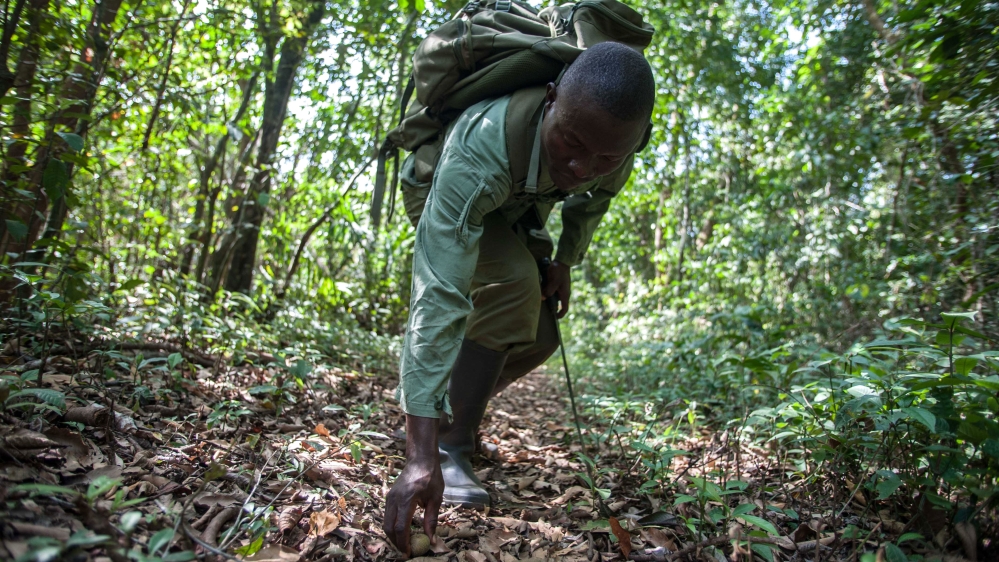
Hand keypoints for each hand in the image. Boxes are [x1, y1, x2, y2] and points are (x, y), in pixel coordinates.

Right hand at [383, 415, 442, 556]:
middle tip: (406, 552)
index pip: (400, 527)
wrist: (420, 459)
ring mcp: (389, 498)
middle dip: (396, 542)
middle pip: (389, 528)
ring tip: (405, 544)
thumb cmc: (431, 477)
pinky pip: (388, 517)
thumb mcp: (436, 499)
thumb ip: (431, 520)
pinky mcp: (389, 498)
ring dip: (393, 536)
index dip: (403, 542)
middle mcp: (394, 499)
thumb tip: (431, 540)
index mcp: (407, 499)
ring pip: (386, 523)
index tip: (409, 553)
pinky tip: (403, 532)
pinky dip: (392, 527)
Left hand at [542, 260, 570, 318]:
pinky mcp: (557, 285)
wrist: (562, 262)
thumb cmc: (559, 271)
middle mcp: (563, 293)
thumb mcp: (554, 282)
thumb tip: (542, 298)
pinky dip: (547, 293)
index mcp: (565, 294)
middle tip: (544, 307)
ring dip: (548, 298)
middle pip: (558, 304)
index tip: (555, 317)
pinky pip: (552, 292)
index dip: (561, 314)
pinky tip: (541, 290)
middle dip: (551, 306)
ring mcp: (561, 289)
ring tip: (541, 297)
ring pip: (554, 297)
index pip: (565, 308)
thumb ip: (548, 290)